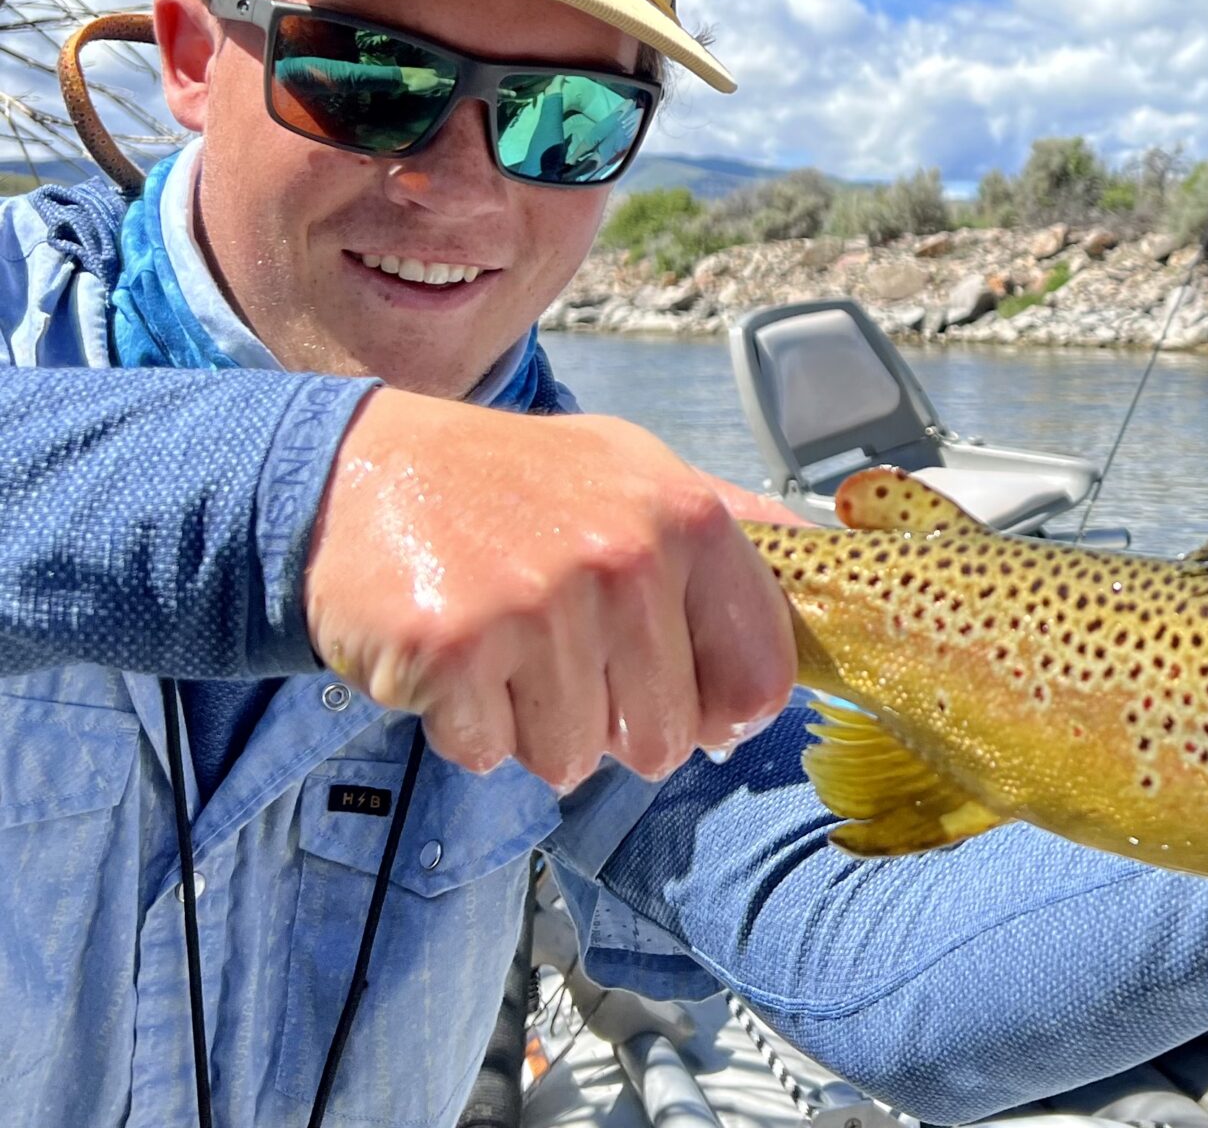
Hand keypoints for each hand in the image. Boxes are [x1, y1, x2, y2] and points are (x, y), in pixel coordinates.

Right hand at [304, 390, 803, 788]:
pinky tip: (454, 656)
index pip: (760, 682)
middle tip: (563, 656)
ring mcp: (538, 605)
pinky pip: (491, 754)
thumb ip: (732, 526)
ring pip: (575, 758)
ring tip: (505, 644)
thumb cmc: (517, 482)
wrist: (364, 470)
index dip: (724, 715)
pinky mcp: (452, 649)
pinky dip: (468, 726)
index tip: (693, 707)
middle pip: (664, 740)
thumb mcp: (639, 472)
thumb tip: (823, 570)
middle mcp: (625, 560)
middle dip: (615, 723)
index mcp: (689, 520)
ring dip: (535, 724)